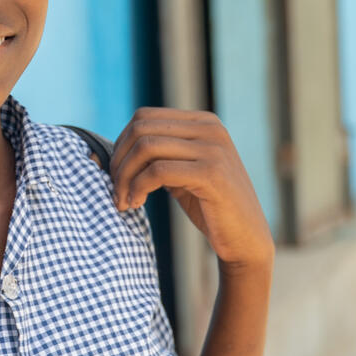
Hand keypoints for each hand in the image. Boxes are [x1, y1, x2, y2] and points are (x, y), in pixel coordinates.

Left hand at [109, 107, 272, 270]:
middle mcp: (210, 128)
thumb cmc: (209, 206)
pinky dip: (137, 187)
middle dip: (119, 161)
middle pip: (141, 129)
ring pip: (146, 147)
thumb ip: (158, 155)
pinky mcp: (211, 173)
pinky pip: (158, 171)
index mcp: (203, 122)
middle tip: (115, 190)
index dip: (120, 144)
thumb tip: (110, 149)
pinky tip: (136, 203)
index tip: (115, 173)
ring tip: (123, 201)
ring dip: (124, 177)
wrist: (245, 239)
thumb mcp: (181, 171)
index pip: (144, 117)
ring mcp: (213, 149)